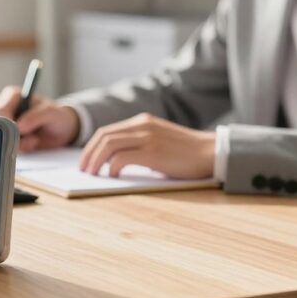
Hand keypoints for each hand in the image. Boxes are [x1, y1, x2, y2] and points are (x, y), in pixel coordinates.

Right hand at [0, 86, 79, 151]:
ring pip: (0, 138)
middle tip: (31, 138)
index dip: (7, 124)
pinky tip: (32, 144)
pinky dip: (20, 149)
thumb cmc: (57, 116)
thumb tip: (20, 125)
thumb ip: (36, 116)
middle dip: (13, 136)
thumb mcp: (51, 112)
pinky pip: (7, 147)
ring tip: (34, 140)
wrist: (63, 131)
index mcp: (13, 96)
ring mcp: (5, 124)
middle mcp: (6, 108)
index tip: (21, 132)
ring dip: (19, 144)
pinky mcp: (8, 137)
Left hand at [78, 113, 214, 179]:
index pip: (107, 131)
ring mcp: (148, 137)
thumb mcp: (160, 141)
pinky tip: (112, 176)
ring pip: (109, 145)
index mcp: (143, 122)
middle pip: (104, 136)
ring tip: (93, 175)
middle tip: (84, 170)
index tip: (86, 161)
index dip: (92, 146)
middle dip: (89, 154)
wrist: (212, 152)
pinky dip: (112, 167)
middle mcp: (143, 126)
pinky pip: (122, 157)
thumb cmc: (187, 153)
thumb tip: (115, 162)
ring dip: (96, 161)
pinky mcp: (153, 152)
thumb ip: (140, 144)